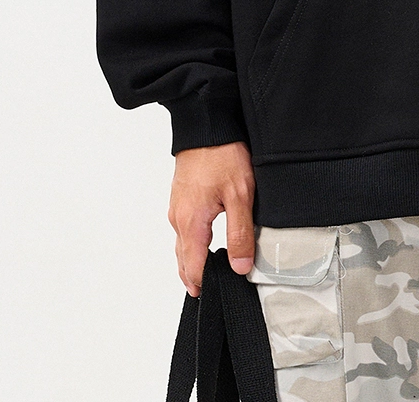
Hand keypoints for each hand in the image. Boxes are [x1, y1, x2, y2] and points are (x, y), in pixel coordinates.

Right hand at [169, 142, 255, 294]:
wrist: (206, 124)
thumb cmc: (222, 155)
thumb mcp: (240, 195)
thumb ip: (240, 234)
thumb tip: (239, 267)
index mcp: (191, 223)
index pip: (193, 268)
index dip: (205, 285)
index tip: (217, 295)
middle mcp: (178, 218)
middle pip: (184, 260)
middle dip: (196, 278)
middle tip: (212, 292)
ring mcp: (177, 207)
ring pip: (182, 244)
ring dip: (192, 261)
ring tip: (208, 274)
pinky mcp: (181, 196)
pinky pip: (183, 229)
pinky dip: (191, 243)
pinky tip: (204, 244)